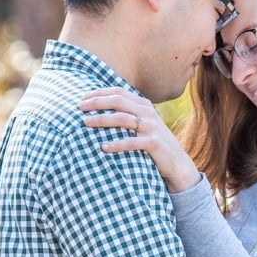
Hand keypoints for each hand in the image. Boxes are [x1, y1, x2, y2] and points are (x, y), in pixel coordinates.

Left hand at [80, 87, 200, 191]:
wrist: (177, 163)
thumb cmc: (154, 143)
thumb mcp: (144, 124)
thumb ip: (129, 114)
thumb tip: (101, 108)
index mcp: (144, 105)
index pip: (119, 92)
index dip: (100, 93)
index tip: (83, 97)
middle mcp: (148, 113)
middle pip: (118, 101)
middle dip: (97, 102)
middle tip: (79, 107)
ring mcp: (151, 127)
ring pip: (122, 119)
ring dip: (101, 119)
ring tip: (85, 123)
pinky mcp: (153, 143)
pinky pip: (131, 142)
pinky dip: (116, 144)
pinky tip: (103, 147)